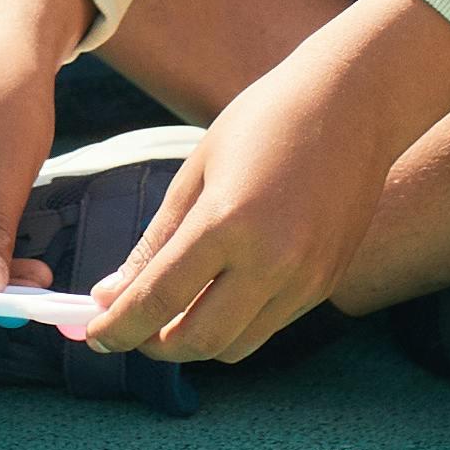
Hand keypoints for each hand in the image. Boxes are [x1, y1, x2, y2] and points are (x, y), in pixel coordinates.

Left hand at [81, 0, 449, 363]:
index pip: (158, 299)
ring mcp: (305, 278)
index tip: (94, 335)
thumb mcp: (196, 172)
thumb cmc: (266, 120)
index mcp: (228, 222)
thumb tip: (113, 292)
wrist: (355, 103)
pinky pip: (269, 326)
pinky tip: (217, 296)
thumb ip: (155, 241)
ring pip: (237, 346)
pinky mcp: (326, 283)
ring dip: (195, 342)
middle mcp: (272, 261)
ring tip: (171, 314)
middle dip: (154, 346)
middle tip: (130, 330)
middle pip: (198, 341)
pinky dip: (234, 325)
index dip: (118, 326)